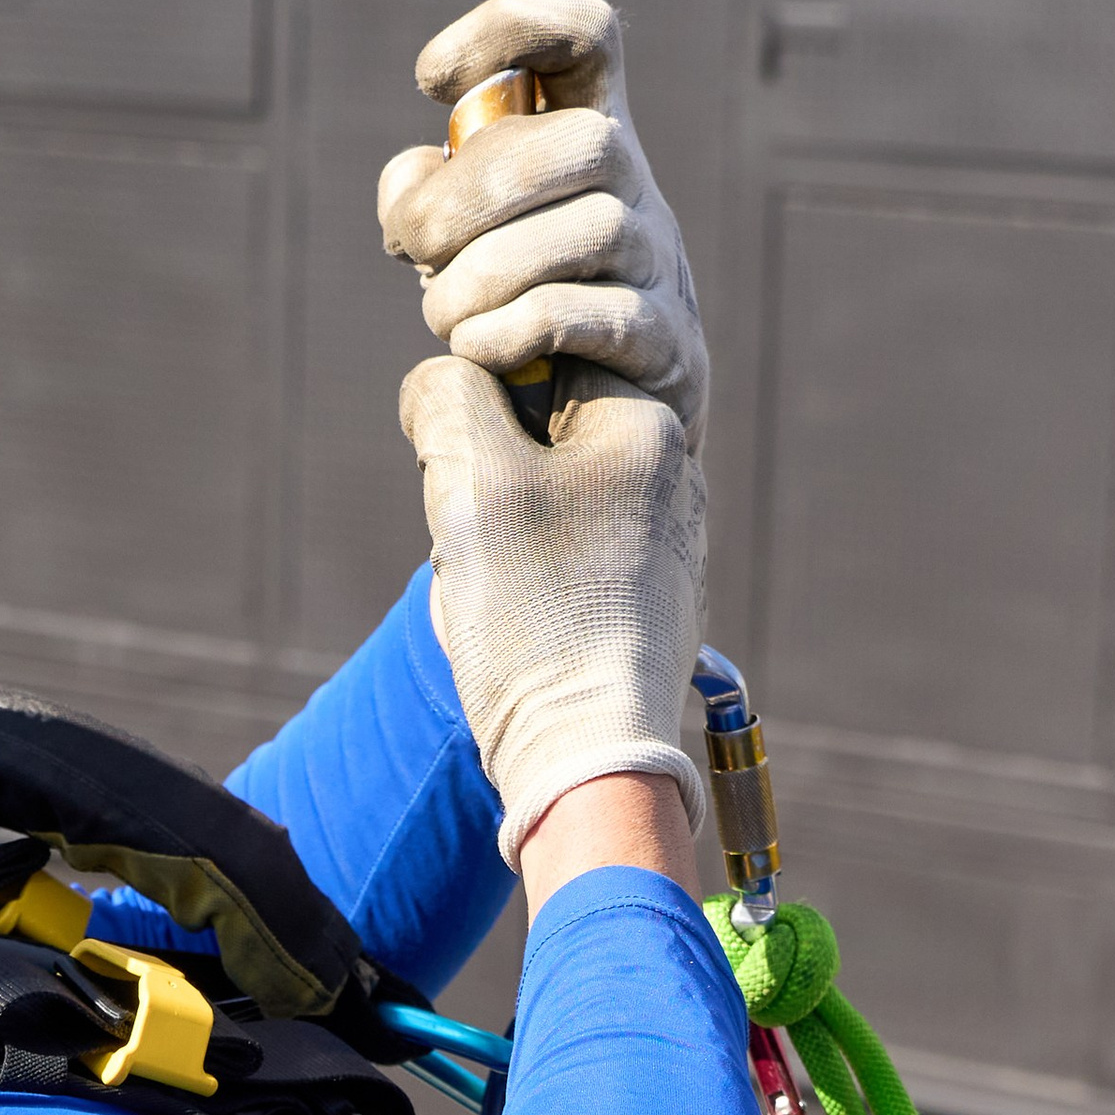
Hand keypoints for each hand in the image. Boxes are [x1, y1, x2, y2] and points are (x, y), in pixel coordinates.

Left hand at [379, 0, 706, 454]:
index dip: (511, 27)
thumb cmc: (517, 316)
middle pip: (583, 142)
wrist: (602, 436)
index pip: (586, 37)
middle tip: (413, 246)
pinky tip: (474, 348)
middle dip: (475, 191)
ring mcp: (658, 266)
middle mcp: (635, 189)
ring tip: (441, 316)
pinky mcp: (665, 347)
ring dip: (487, 272)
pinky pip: (595, 318)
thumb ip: (425, 200)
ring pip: (589, 231)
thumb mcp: (463, 245)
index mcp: (588, 138)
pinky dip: (516, 328)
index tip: (428, 79)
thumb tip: (414, 179)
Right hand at [400, 351, 704, 867]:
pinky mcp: (647, 596)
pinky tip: (530, 630)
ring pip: (544, 499)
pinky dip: (529, 584)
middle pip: (538, 431)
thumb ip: (449, 398)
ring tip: (507, 596)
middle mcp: (671, 471)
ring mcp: (664, 538)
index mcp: (645, 422)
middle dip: (488, 481)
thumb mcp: (471, 485)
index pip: (534, 356)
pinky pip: (566, 560)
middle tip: (486, 549)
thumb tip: (442, 380)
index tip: (468, 478)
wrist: (590, 759)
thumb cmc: (535, 619)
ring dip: (500, 536)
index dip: (477, 412)